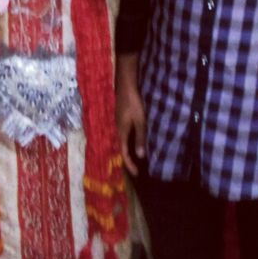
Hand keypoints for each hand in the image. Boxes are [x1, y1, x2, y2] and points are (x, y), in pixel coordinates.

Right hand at [115, 57, 146, 175]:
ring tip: (135, 158)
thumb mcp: (140, 121)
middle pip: (121, 149)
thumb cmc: (133, 102)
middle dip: (127, 160)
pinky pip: (123, 134)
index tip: (136, 174)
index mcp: (121, 132)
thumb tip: (140, 155)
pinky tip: (134, 140)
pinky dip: (128, 142)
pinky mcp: (120, 118)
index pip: (124, 153)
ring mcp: (117, 123)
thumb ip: (140, 137)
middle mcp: (117, 129)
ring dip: (127, 151)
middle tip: (136, 170)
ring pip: (121, 141)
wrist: (125, 85)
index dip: (130, 164)